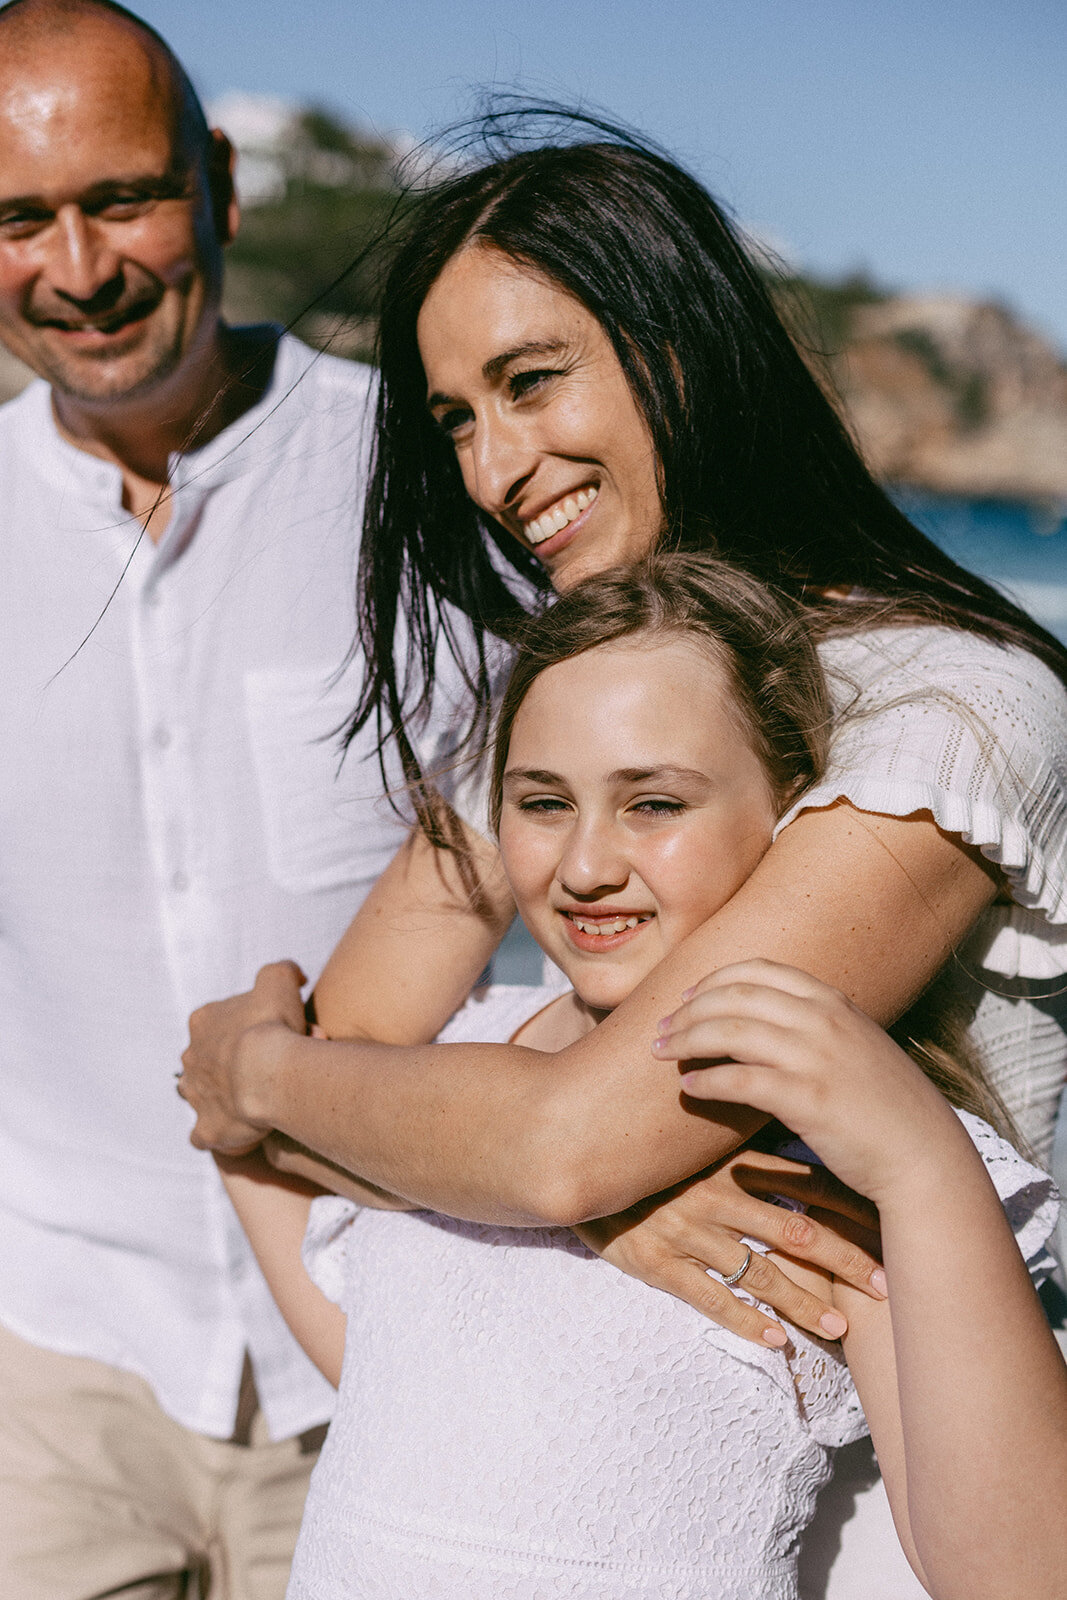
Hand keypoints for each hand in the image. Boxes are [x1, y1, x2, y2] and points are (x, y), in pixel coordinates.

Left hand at [179, 961, 307, 1152]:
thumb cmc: (272, 1024)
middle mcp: (192, 1057)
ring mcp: (195, 1095)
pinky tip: (237, 1134)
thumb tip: (294, 974)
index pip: (218, 1022)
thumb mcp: (278, 980)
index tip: (270, 1035)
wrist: (267, 1072)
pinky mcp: (206, 1128)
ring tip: (253, 1100)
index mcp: (204, 1022)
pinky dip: (216, 1134)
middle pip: (208, 1059)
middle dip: (230, 1064)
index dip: (245, 1029)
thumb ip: (282, 971)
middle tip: (268, 1069)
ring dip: (219, 1097)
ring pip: (201, 1095)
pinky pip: (204, 1135)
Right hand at [574, 1144, 883, 1345]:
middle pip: (794, 1230)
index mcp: (728, 1158)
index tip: (890, 1225)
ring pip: (757, 1271)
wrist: (566, 1152)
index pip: (803, 1182)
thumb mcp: (688, 1124)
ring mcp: (687, 1231)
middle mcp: (715, 1195)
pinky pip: (706, 1296)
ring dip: (802, 1301)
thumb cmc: (635, 1139)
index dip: (849, 1205)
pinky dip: (743, 1319)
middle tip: (885, 1284)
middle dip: (843, 1260)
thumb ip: (734, 1121)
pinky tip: (774, 1340)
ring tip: (840, 1327)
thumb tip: (788, 1112)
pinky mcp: (656, 1260)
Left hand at [653, 959, 964, 1204]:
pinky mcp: (808, 1100)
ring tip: (660, 1054)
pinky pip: (740, 1079)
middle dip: (689, 1009)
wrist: (925, 1156)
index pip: (758, 970)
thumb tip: (763, 1024)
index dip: (714, 979)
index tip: (688, 997)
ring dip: (686, 1039)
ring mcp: (817, 1057)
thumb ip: (815, 1027)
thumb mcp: (856, 1046)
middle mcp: (824, 1020)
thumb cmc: (884, 1108)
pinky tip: (690, 1088)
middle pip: (735, 996)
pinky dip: (707, 1080)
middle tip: (660, 1029)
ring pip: (730, 1030)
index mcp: (834, 1002)